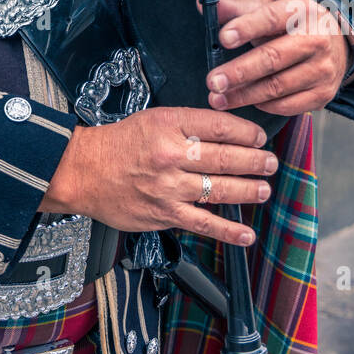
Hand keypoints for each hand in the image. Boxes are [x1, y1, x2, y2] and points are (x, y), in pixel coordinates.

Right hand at [40, 106, 277, 245]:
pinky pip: (203, 224)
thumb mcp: (152, 119)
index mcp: (168, 124)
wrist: (83, 171)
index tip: (259, 136)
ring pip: (218, 189)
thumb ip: (186, 124)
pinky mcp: (164, 214)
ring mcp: (168, 187)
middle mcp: (170, 154)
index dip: (245, 131)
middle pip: (224, 157)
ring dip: (248, 190)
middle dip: (254, 160)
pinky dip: (228, 231)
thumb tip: (224, 132)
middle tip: (270, 162)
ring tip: (264, 189)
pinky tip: (246, 234)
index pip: (217, 125)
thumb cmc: (118, 144)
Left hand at [203, 0, 350, 116]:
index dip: (246, 28)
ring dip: (244, 95)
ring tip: (218, 98)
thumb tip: (206, 5)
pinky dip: (264, 105)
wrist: (337, 44)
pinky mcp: (323, 94)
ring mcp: (323, 69)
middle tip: (213, 81)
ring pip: (278, 86)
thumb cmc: (296, 22)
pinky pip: (288, 105)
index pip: (272, 18)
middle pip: (274, 58)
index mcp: (302, 11)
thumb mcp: (271, 6)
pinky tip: (246, 101)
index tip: (223, 38)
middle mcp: (317, 40)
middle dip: (240, 71)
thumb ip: (239, 8)